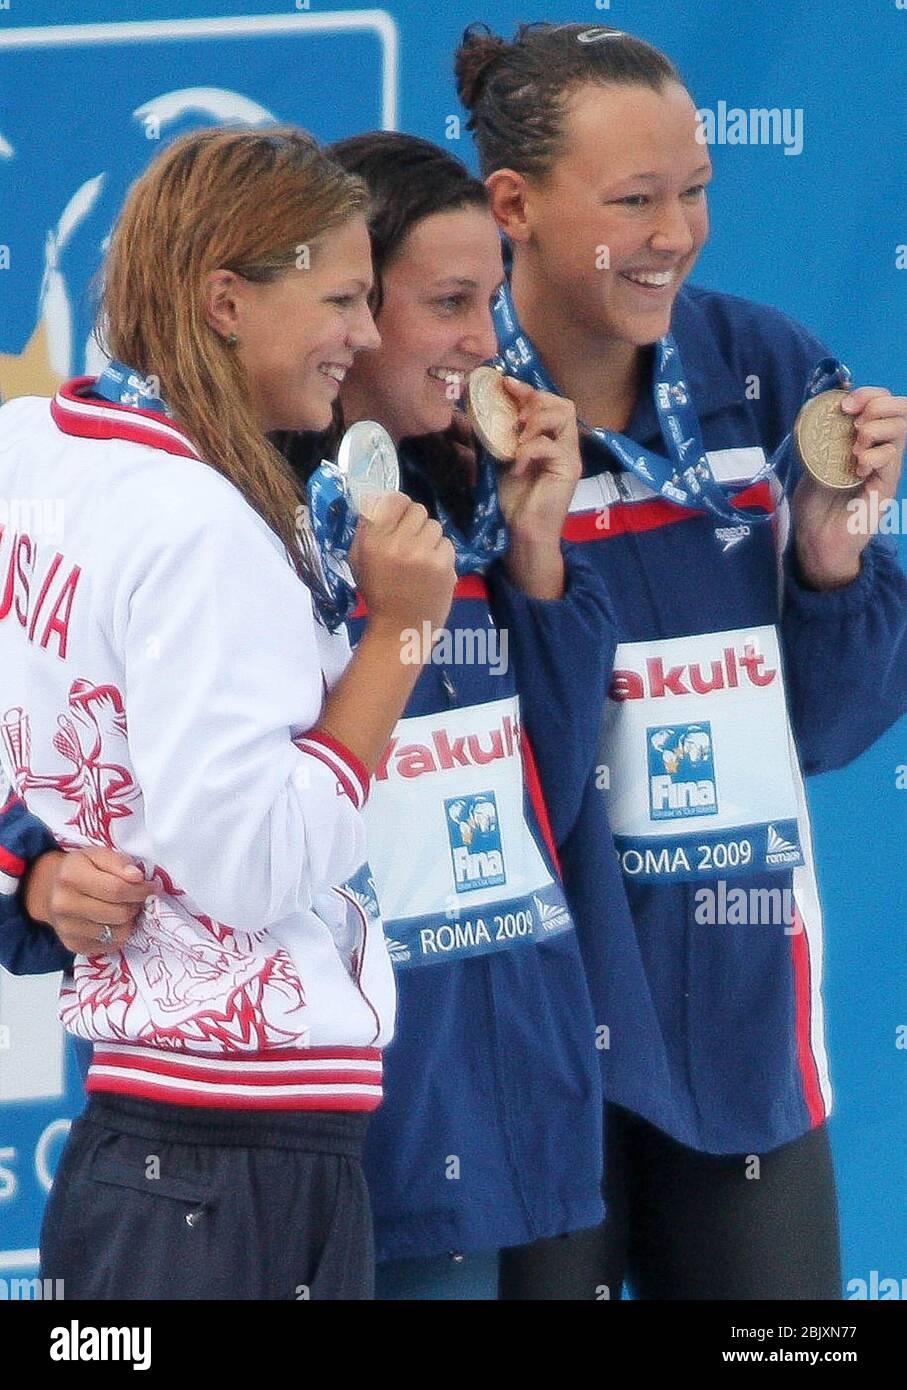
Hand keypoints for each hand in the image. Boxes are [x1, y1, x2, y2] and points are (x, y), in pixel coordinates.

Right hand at [24, 848, 162, 955]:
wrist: (51, 891)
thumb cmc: (81, 869)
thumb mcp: (98, 855)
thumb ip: (119, 862)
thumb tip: (137, 877)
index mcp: (70, 876)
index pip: (117, 889)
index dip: (141, 890)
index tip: (152, 887)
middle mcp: (64, 905)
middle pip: (120, 913)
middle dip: (136, 905)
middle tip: (137, 897)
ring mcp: (67, 929)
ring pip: (118, 932)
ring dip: (129, 920)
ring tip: (125, 908)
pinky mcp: (73, 946)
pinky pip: (111, 945)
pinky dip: (119, 933)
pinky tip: (114, 920)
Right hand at [349, 491, 455, 638]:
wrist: (401, 629)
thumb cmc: (378, 593)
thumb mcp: (359, 559)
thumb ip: (366, 528)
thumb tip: (378, 498)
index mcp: (373, 540)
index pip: (395, 499)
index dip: (399, 506)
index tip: (400, 518)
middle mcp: (397, 543)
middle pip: (418, 510)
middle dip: (415, 524)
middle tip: (410, 544)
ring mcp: (422, 554)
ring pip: (435, 526)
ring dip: (430, 539)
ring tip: (420, 560)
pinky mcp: (443, 565)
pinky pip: (447, 543)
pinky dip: (442, 554)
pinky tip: (431, 571)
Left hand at [496, 379, 580, 597]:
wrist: (523, 533)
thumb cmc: (512, 501)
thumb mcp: (498, 461)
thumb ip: (495, 437)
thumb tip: (472, 412)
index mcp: (550, 440)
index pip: (549, 403)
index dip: (528, 390)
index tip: (505, 383)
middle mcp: (564, 445)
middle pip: (563, 404)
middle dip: (536, 400)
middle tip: (514, 414)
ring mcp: (569, 457)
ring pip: (563, 416)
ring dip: (535, 420)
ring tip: (516, 436)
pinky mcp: (568, 470)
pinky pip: (550, 445)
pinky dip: (528, 450)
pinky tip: (515, 465)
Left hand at [793, 386, 906, 588]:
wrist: (815, 543)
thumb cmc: (814, 507)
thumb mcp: (810, 465)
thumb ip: (814, 442)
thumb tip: (806, 416)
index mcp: (864, 441)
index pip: (881, 404)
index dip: (868, 394)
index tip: (844, 403)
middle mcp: (879, 451)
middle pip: (900, 410)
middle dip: (877, 403)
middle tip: (853, 417)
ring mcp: (885, 469)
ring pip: (901, 430)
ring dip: (876, 428)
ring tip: (855, 444)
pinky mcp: (885, 488)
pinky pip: (892, 461)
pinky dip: (875, 455)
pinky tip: (858, 464)